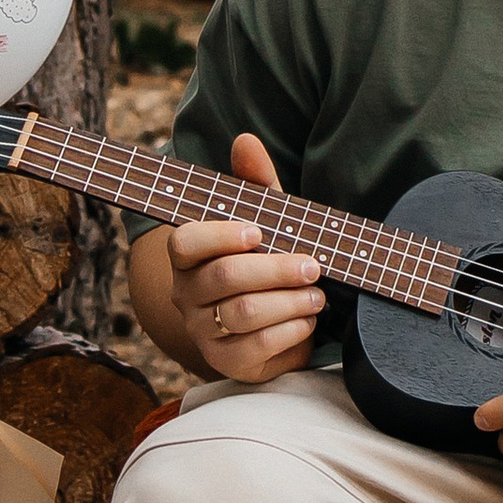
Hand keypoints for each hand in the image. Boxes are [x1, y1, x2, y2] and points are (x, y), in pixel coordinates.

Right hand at [161, 133, 324, 386]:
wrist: (271, 323)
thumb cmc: (265, 262)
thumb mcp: (266, 221)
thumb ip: (255, 183)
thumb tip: (245, 139)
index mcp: (188, 257)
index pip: (185, 243)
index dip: (221, 235)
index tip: (259, 232)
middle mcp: (187, 295)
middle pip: (225, 278)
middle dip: (276, 269)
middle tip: (312, 265)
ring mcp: (203, 332)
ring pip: (243, 313)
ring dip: (289, 300)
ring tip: (317, 295)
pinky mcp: (226, 363)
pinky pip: (258, 347)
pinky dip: (291, 330)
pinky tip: (307, 319)